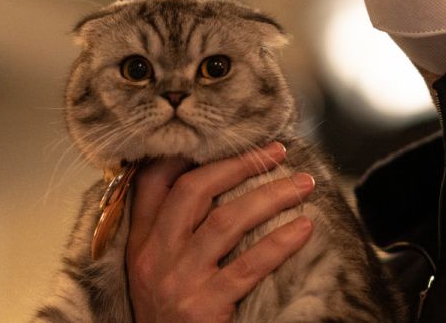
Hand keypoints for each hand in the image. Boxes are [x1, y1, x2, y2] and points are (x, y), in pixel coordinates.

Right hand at [127, 143, 314, 322]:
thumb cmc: (171, 315)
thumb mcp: (157, 271)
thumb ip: (175, 232)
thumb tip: (220, 186)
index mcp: (142, 244)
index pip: (153, 183)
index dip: (187, 154)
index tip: (226, 139)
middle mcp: (155, 257)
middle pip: (194, 191)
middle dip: (239, 165)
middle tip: (277, 151)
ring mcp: (179, 281)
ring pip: (227, 221)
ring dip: (271, 196)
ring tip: (303, 184)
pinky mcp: (204, 306)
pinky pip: (248, 266)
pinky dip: (279, 242)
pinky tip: (303, 229)